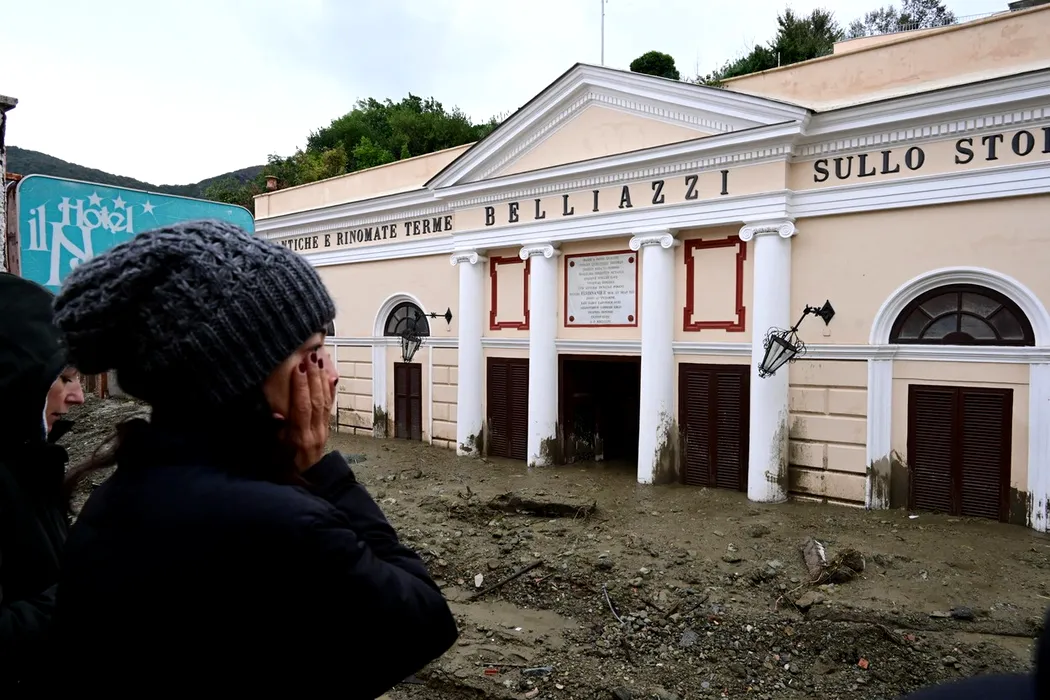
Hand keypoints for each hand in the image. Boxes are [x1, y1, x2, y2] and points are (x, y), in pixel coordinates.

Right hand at [281, 351, 333, 472]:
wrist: (303, 483)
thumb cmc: (284, 468)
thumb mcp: (275, 454)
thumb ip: (276, 433)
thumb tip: (277, 413)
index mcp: (300, 437)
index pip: (303, 407)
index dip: (301, 387)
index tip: (298, 367)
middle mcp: (315, 432)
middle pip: (316, 400)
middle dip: (313, 376)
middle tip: (310, 355)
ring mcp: (322, 430)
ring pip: (324, 400)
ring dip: (321, 379)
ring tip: (318, 359)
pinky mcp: (326, 429)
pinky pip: (329, 406)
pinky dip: (329, 389)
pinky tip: (329, 375)